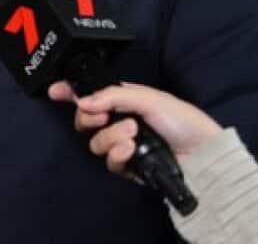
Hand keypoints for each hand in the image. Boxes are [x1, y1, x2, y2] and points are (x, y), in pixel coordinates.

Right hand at [47, 81, 220, 177]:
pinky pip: (109, 162)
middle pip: (85, 121)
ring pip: (95, 143)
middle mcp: (119, 122)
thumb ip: (112, 96)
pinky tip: (131, 149)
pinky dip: (118, 154)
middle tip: (101, 117)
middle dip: (88, 118)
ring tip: (132, 134)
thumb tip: (81, 102)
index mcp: (123, 101)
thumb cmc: (181, 120)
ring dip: (111, 136)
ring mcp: (122, 146)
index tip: (54, 90)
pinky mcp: (128, 167)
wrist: (203, 155)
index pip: (91, 95)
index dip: (70, 92)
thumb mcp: (148, 97)